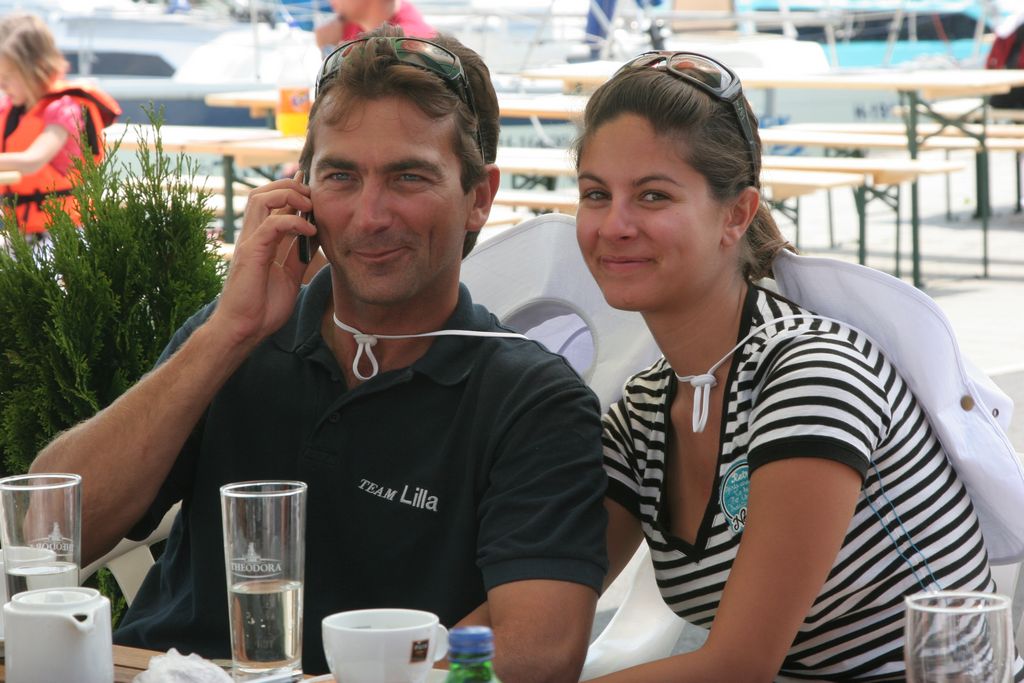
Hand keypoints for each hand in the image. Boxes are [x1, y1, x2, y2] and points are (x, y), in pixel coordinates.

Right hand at [209, 176, 314, 348]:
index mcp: (260, 240)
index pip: (270, 203)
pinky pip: (270, 225)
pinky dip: (292, 222)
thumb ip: (298, 255)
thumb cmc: (263, 307)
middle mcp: (251, 236)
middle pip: (263, 193)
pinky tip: (310, 231)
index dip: (290, 190)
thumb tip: (315, 239)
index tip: (310, 186)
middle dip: (289, 186)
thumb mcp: (290, 275)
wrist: (245, 329)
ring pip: (261, 200)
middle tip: (312, 195)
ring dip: (288, 196)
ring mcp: (249, 242)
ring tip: (309, 207)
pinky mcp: (251, 253)